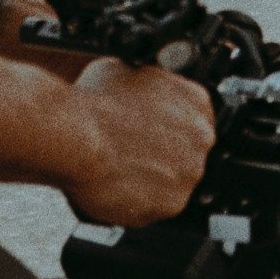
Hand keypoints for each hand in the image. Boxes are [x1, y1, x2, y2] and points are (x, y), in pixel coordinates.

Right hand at [60, 58, 215, 226]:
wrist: (77, 137)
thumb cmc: (95, 104)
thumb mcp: (126, 71)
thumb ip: (145, 85)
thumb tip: (136, 86)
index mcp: (196, 99)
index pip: (194, 116)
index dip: (169, 126)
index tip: (153, 131)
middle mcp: (202, 137)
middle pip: (188, 151)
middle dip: (163, 154)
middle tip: (133, 152)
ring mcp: (189, 173)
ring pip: (174, 181)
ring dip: (152, 180)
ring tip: (121, 172)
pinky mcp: (172, 204)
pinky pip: (157, 206)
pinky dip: (139, 203)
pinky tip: (119, 189)